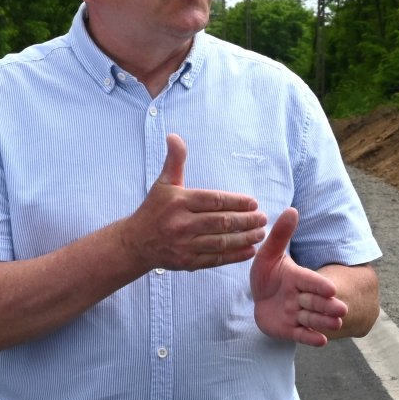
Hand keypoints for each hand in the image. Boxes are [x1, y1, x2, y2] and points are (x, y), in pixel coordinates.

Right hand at [119, 135, 267, 270]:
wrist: (135, 242)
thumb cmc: (154, 210)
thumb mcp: (163, 183)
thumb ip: (175, 161)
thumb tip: (174, 137)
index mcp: (179, 202)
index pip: (214, 201)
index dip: (236, 202)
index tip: (253, 203)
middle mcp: (181, 224)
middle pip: (221, 222)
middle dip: (246, 221)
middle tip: (262, 218)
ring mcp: (184, 245)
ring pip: (220, 242)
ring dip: (244, 238)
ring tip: (260, 234)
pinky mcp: (186, 262)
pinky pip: (215, 259)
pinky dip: (234, 256)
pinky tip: (249, 251)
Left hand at [249, 207, 348, 345]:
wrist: (260, 299)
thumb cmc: (267, 275)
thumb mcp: (269, 254)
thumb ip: (280, 235)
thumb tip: (292, 209)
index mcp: (297, 277)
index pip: (309, 280)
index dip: (318, 284)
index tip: (331, 288)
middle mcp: (299, 297)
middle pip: (314, 302)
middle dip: (327, 306)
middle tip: (340, 309)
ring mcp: (295, 315)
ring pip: (311, 319)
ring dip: (323, 321)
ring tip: (335, 324)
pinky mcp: (289, 330)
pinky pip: (301, 335)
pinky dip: (311, 338)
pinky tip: (321, 341)